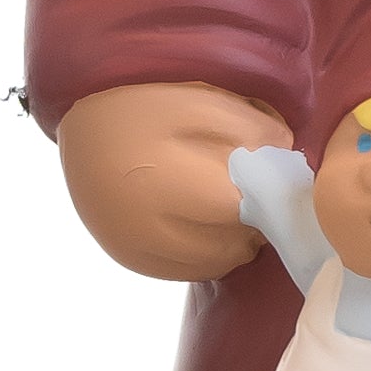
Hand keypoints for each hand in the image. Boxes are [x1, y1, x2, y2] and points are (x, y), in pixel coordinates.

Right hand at [56, 82, 292, 279]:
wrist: (80, 120)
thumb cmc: (145, 102)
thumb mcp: (203, 100)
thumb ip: (254, 132)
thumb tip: (289, 161)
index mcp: (169, 183)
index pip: (248, 210)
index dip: (271, 193)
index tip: (276, 176)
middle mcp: (149, 228)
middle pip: (236, 243)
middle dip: (254, 217)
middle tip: (251, 187)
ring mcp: (137, 249)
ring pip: (218, 263)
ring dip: (233, 238)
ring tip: (224, 200)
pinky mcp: (130, 259)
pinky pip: (191, 270)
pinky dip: (206, 249)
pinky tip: (200, 217)